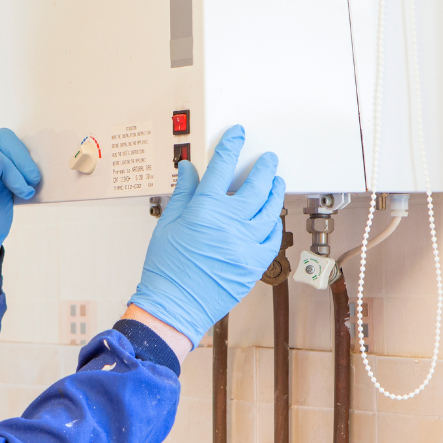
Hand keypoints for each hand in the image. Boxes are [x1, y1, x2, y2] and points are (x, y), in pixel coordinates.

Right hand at [129, 126, 285, 345]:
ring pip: (270, 209)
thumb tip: (190, 171)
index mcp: (205, 210)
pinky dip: (274, 224)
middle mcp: (229, 224)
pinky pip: (273, 237)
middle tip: (268, 160)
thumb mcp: (168, 225)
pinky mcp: (254, 263)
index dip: (232, 146)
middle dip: (264, 167)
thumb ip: (184, 195)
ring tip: (275, 183)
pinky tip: (272, 217)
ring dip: (274, 192)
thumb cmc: (166, 271)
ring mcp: (246, 244)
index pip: (222, 167)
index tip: (238, 136)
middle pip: (255, 185)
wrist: (174, 306)